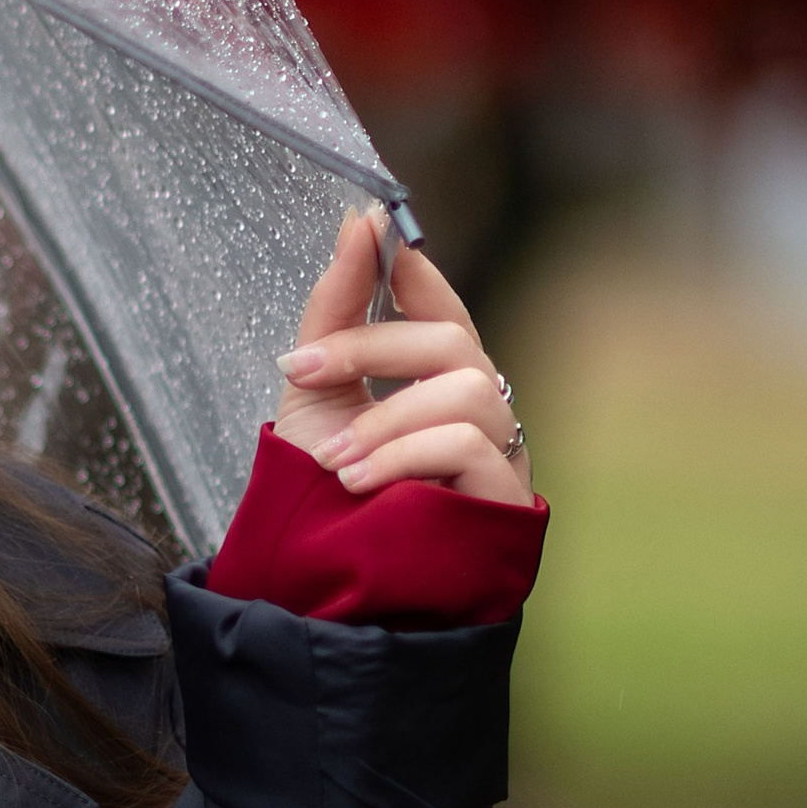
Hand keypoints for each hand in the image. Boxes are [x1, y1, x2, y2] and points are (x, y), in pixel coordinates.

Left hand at [272, 208, 535, 507]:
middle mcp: (479, 411)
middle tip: (302, 368)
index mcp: (437, 382)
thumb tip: (361, 221)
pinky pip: (467, 448)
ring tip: (332, 459)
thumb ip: (335, 310)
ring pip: (463, 392)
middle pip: (453, 341)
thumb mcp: (316, 392)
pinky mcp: (503, 500)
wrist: (327, 585)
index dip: (418, 270)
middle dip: (371, 345)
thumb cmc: (329, 493)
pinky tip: (357, 481)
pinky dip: (402, 456)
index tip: (378, 231)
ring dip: (385, 418)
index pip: (444, 310)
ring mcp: (500, 455)